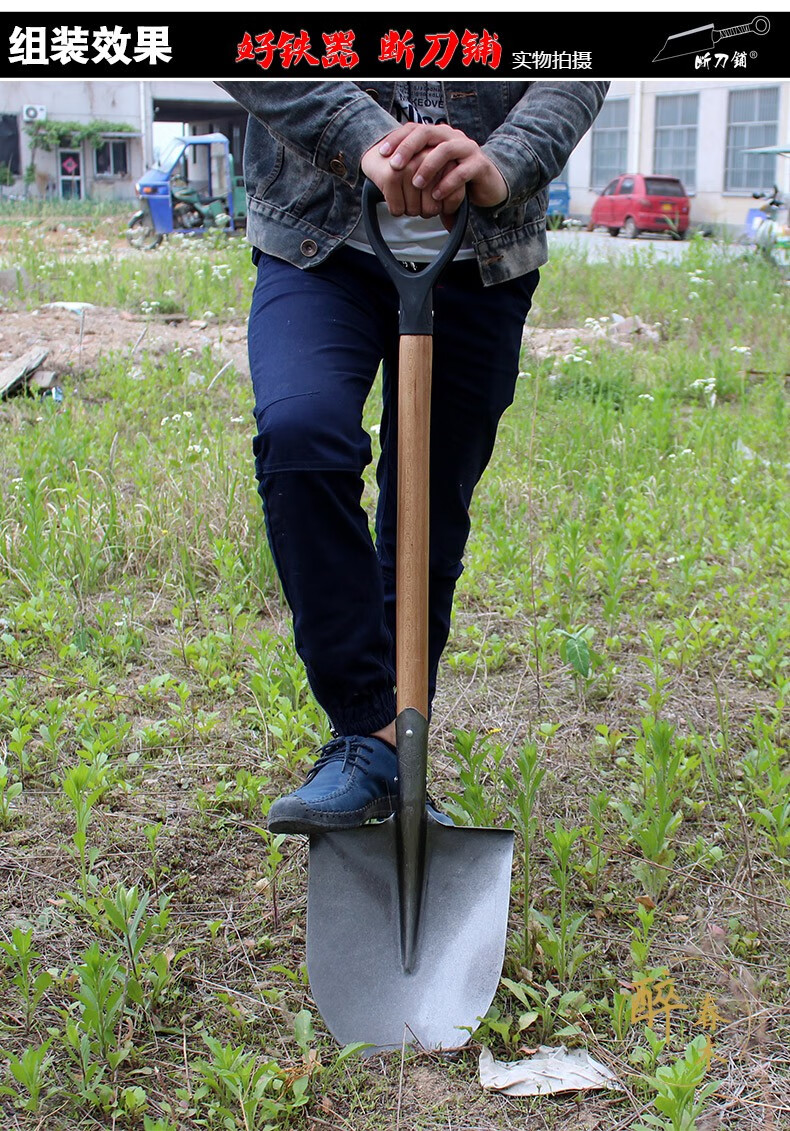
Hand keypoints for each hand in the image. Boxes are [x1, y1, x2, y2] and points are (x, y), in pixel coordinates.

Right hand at [360, 124, 444, 219]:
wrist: (377, 150)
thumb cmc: (409, 165)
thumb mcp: (435, 174)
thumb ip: (449, 191)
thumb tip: (450, 222)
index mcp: (442, 158)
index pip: (452, 199)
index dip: (441, 207)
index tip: (433, 199)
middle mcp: (426, 161)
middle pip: (431, 208)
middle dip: (422, 209)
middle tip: (415, 196)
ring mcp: (408, 168)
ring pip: (413, 211)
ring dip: (407, 208)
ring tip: (404, 192)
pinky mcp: (391, 177)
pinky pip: (397, 210)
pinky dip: (394, 208)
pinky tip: (393, 193)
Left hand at [379, 122, 507, 211]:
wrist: (488, 183)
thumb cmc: (455, 177)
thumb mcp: (433, 170)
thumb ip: (415, 167)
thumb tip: (385, 178)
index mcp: (438, 135)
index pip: (414, 129)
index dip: (396, 139)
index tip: (381, 154)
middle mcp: (452, 137)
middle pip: (428, 133)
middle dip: (408, 148)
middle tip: (395, 166)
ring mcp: (467, 149)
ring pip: (446, 150)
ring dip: (428, 166)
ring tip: (416, 183)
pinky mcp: (480, 165)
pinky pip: (462, 171)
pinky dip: (448, 183)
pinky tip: (436, 195)